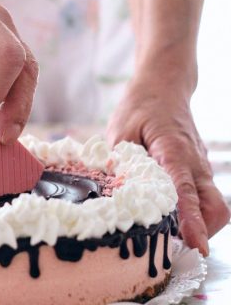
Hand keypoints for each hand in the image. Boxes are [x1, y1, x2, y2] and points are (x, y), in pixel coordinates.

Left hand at [107, 74, 229, 255]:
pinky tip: (170, 213)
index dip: (191, 220)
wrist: (162, 85)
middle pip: (215, 207)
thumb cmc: (140, 106)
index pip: (187, 191)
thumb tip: (115, 192)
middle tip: (175, 245)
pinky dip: (195, 211)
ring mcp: (200, 165)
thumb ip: (120, 162)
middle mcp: (194, 162)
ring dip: (200, 224)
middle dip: (202, 231)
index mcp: (174, 151)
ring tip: (170, 233)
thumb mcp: (120, 130)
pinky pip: (204, 195)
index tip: (195, 245)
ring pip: (214, 204)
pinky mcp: (197, 167)